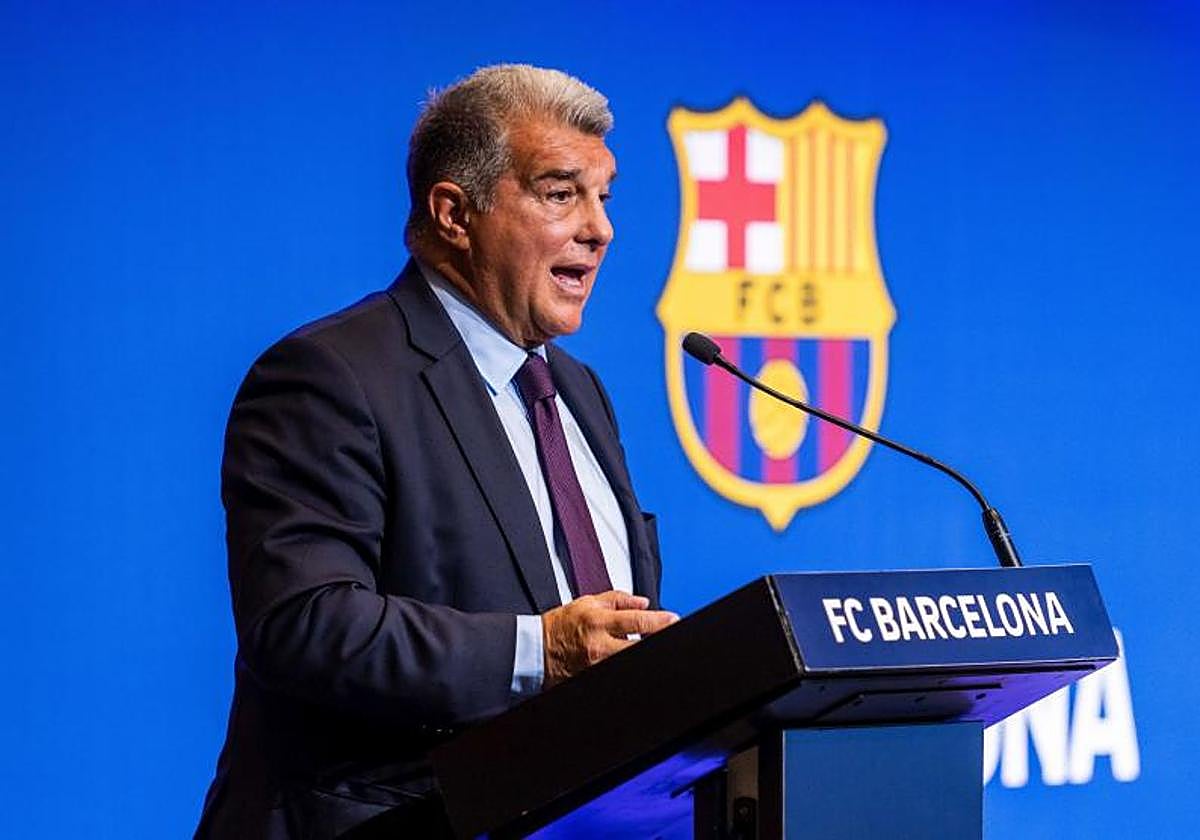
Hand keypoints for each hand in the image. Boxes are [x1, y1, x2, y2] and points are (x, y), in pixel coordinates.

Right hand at [541, 591, 678, 688]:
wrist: (537, 651)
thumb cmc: (560, 626)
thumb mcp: (587, 603)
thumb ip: (617, 600)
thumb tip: (643, 602)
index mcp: (598, 622)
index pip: (637, 621)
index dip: (660, 621)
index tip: (674, 619)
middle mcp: (600, 646)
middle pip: (640, 645)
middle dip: (659, 639)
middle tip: (671, 634)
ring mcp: (598, 666)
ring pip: (631, 659)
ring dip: (642, 650)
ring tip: (647, 643)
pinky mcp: (595, 678)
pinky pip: (618, 671)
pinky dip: (628, 662)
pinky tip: (628, 655)